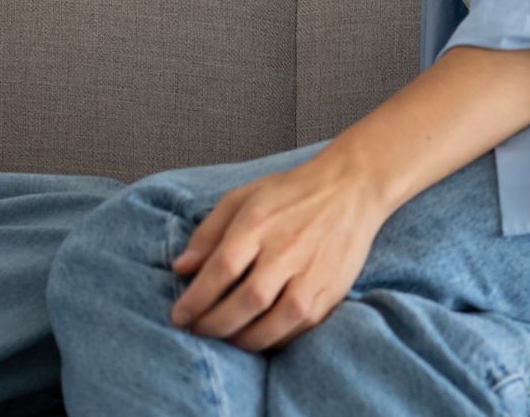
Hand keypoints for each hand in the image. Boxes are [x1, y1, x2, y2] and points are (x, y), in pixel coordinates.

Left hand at [168, 149, 391, 351]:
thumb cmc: (291, 193)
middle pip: (245, 301)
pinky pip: (298, 329)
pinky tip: (258, 336)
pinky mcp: (331, 292)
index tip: (179, 316)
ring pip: (274, 323)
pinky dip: (274, 340)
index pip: (221, 269)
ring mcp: (311, 274)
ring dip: (243, 339)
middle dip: (214, 324)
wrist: (351, 189)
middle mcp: (286, 250)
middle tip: (197, 330)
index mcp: (259, 223)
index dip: (196, 298)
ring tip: (225, 338)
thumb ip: (208, 232)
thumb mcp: (242, 198)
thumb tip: (181, 269)